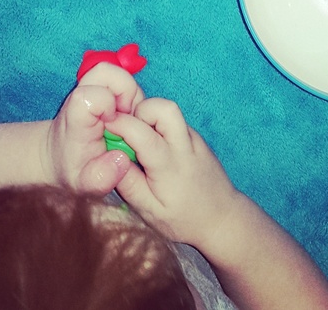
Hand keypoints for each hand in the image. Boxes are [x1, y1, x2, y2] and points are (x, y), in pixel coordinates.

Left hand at [46, 63, 144, 194]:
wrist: (60, 155)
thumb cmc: (73, 168)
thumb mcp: (84, 183)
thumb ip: (101, 176)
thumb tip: (122, 159)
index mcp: (77, 114)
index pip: (96, 95)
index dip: (111, 107)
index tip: (113, 128)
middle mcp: (84, 93)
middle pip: (110, 72)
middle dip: (128, 93)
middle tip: (127, 119)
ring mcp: (94, 86)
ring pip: (122, 75)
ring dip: (132, 97)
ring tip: (126, 122)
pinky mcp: (104, 85)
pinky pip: (125, 81)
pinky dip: (132, 97)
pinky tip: (126, 119)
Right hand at [107, 98, 240, 250]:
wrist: (223, 219)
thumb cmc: (184, 219)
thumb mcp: (150, 211)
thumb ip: (128, 184)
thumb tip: (108, 158)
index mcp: (169, 166)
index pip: (142, 133)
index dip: (120, 124)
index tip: (104, 125)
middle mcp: (185, 146)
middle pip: (164, 108)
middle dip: (140, 110)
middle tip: (129, 131)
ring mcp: (194, 139)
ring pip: (170, 110)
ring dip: (149, 116)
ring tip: (139, 142)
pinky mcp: (196, 137)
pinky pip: (174, 121)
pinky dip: (159, 126)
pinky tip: (153, 148)